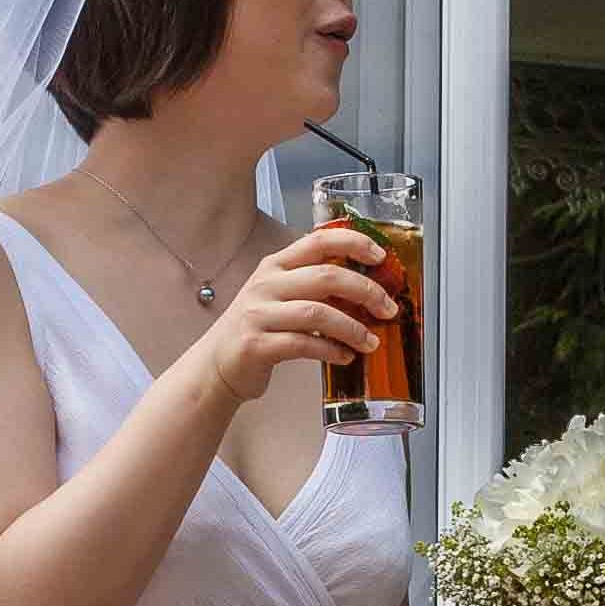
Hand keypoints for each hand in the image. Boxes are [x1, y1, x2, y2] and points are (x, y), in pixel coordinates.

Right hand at [181, 220, 394, 409]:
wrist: (216, 365)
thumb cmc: (258, 328)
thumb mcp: (279, 295)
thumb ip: (312, 285)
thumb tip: (367, 289)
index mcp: (275, 265)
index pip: (318, 241)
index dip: (354, 243)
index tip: (380, 255)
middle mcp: (266, 284)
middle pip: (326, 276)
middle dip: (366, 291)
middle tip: (388, 308)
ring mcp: (258, 314)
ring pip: (318, 313)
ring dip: (353, 328)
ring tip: (370, 342)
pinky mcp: (257, 345)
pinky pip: (304, 344)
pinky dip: (331, 351)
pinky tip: (345, 357)